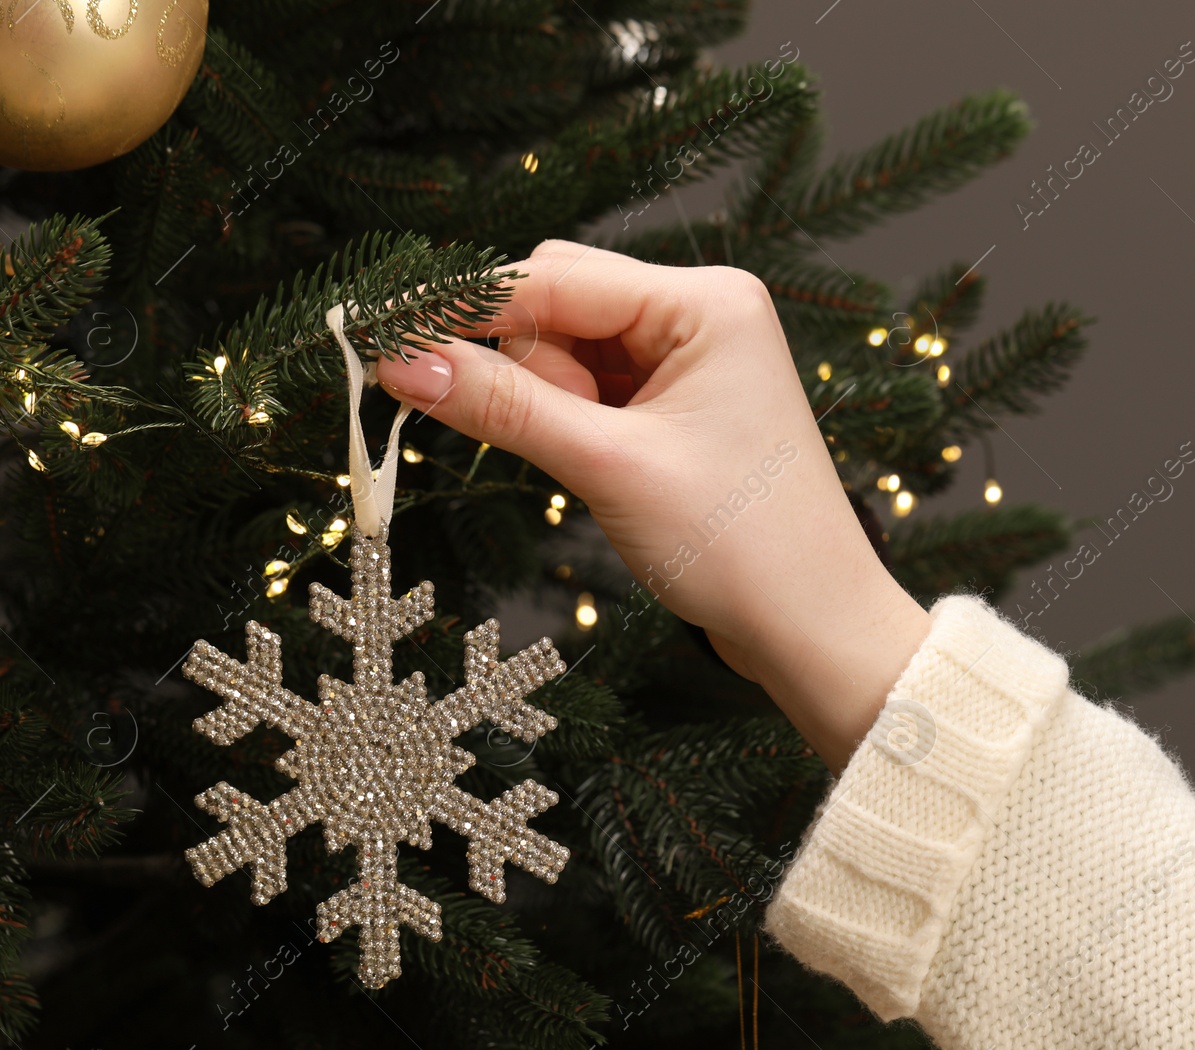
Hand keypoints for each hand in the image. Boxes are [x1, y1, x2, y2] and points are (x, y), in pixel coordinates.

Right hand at [378, 240, 930, 770]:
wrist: (812, 628)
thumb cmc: (740, 545)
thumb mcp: (610, 466)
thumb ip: (503, 406)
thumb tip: (401, 360)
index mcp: (705, 301)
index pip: (555, 277)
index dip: (467, 309)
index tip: (382, 336)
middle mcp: (700, 314)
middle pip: (557, 304)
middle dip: (523, 366)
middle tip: (548, 436)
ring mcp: (689, 361)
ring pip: (566, 350)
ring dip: (547, 401)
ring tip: (594, 466)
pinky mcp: (677, 407)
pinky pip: (590, 389)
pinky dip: (567, 421)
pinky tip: (591, 464)